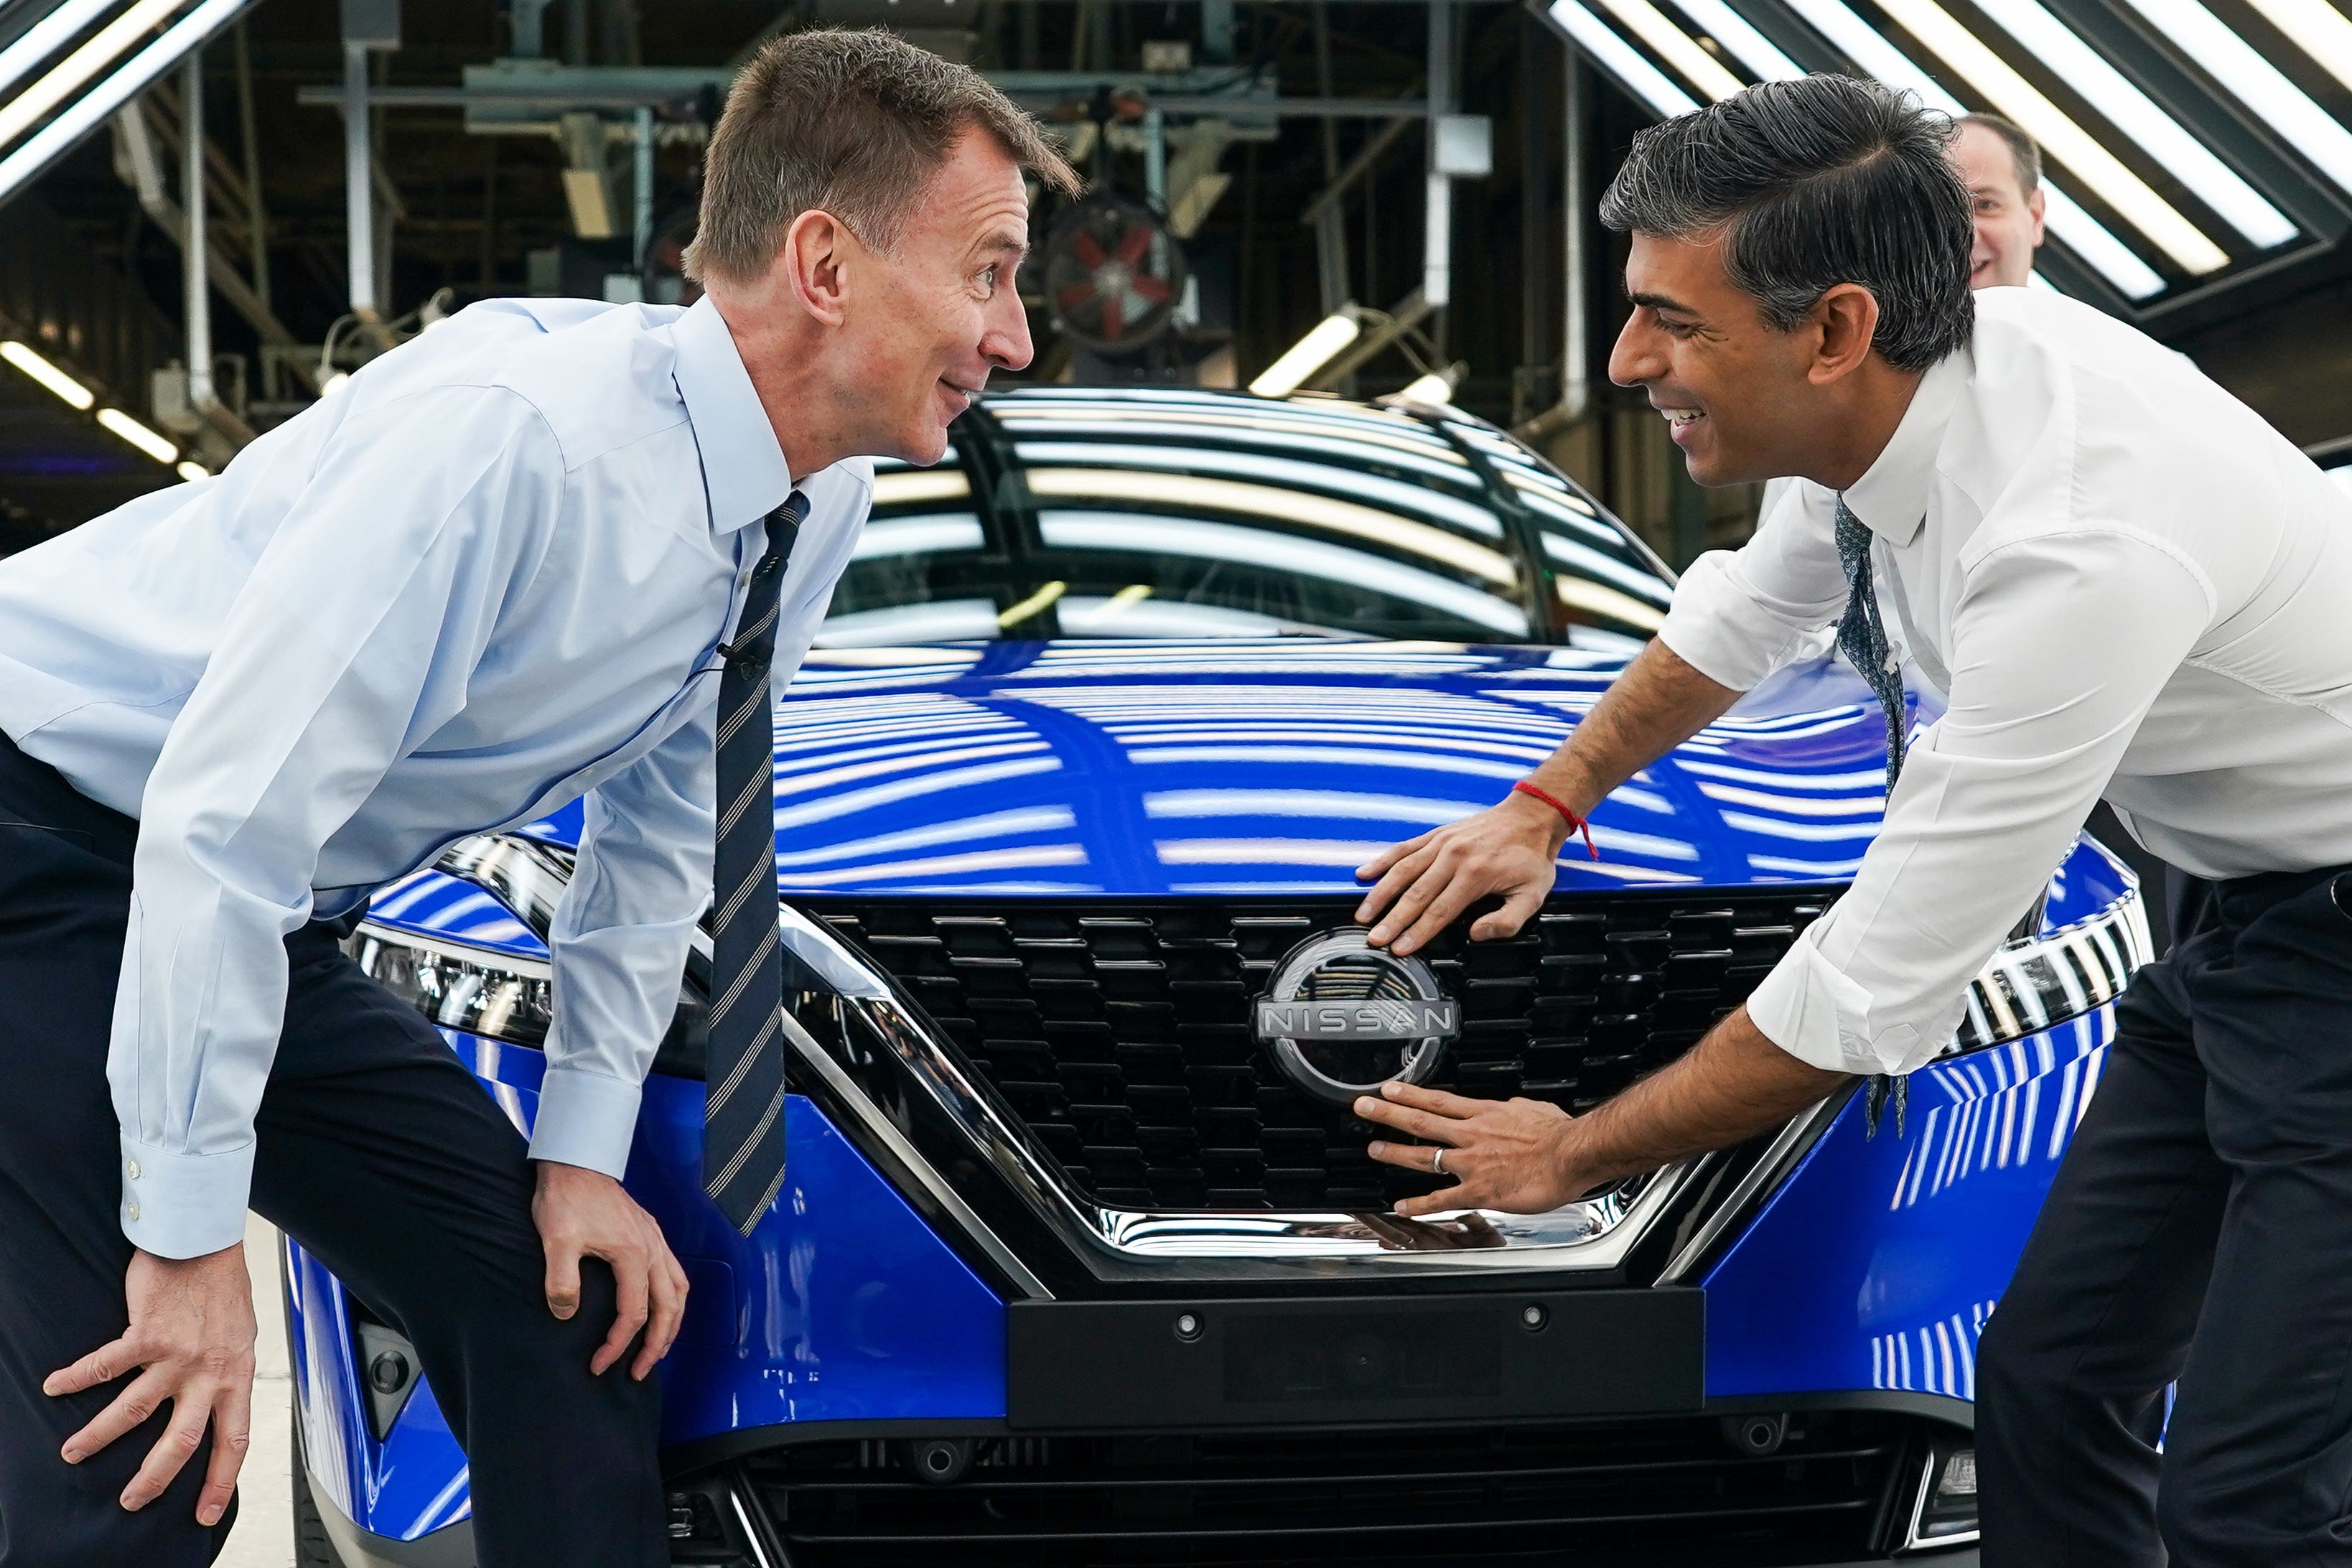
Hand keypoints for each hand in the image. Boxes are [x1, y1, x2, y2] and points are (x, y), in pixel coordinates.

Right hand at [44, 1244, 255, 1524]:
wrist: (207, 1241)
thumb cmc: (222, 1286)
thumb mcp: (240, 1335)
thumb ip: (225, 1370)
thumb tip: (212, 1400)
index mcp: (236, 1374)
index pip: (234, 1439)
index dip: (221, 1480)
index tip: (206, 1512)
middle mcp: (209, 1371)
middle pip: (182, 1442)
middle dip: (153, 1478)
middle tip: (129, 1501)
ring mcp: (178, 1355)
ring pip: (134, 1412)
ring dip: (100, 1436)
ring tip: (72, 1453)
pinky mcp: (147, 1333)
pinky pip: (105, 1366)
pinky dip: (76, 1378)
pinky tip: (54, 1386)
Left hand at [531, 1162, 688, 1379]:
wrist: (575, 1163)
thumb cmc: (566, 1199)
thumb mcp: (556, 1240)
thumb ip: (562, 1280)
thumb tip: (566, 1314)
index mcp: (633, 1254)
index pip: (633, 1314)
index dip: (618, 1345)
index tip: (599, 1364)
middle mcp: (652, 1249)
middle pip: (668, 1308)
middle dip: (657, 1345)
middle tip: (640, 1372)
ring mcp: (655, 1240)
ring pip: (679, 1290)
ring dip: (672, 1323)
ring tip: (659, 1347)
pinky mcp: (649, 1232)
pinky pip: (675, 1272)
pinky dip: (674, 1297)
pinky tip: (663, 1305)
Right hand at [1353, 791, 1568, 954]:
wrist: (1531, 816)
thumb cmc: (1531, 858)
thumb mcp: (1533, 895)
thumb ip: (1507, 921)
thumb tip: (1476, 934)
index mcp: (1475, 875)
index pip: (1440, 911)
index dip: (1418, 932)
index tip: (1400, 948)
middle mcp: (1453, 857)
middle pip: (1416, 894)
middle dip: (1393, 920)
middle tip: (1375, 939)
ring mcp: (1441, 843)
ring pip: (1403, 871)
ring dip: (1381, 894)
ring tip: (1363, 915)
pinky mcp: (1436, 835)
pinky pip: (1404, 848)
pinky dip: (1382, 861)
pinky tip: (1364, 874)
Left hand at [1356, 1081, 1597, 1217]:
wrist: (1573, 1154)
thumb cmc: (1560, 1133)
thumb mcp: (1532, 1109)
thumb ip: (1513, 1110)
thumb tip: (1510, 1107)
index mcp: (1485, 1114)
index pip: (1439, 1101)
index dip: (1410, 1094)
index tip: (1389, 1088)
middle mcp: (1472, 1135)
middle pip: (1421, 1120)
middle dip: (1388, 1113)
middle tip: (1363, 1107)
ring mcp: (1472, 1163)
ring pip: (1425, 1156)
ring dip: (1395, 1153)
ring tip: (1373, 1150)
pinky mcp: (1479, 1190)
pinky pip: (1443, 1198)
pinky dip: (1420, 1203)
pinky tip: (1402, 1206)